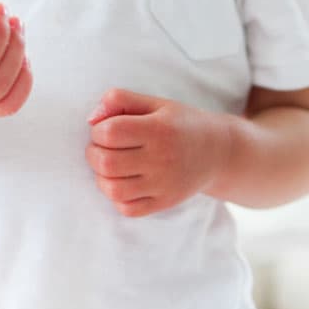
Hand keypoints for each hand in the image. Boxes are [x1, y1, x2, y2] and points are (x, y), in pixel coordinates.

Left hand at [85, 89, 234, 216]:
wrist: (217, 153)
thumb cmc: (179, 125)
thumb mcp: (155, 103)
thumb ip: (120, 100)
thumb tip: (91, 119)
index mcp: (159, 130)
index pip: (109, 132)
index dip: (98, 130)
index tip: (105, 129)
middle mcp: (162, 159)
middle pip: (107, 162)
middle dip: (94, 154)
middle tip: (102, 148)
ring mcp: (164, 185)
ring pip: (113, 189)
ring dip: (102, 177)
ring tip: (110, 167)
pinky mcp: (164, 203)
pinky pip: (127, 209)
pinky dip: (117, 198)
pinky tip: (124, 183)